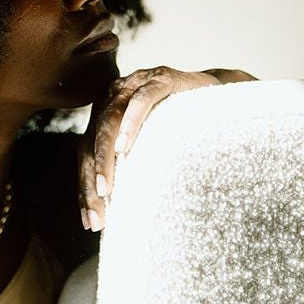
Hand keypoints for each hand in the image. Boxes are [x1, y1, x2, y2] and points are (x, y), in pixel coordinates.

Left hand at [77, 66, 256, 230]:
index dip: (85, 189)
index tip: (90, 224)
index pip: (85, 154)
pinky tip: (124, 147)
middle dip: (92, 180)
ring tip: (105, 189)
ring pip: (109, 121)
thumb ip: (128, 168)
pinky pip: (141, 100)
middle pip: (91, 141)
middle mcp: (113, 97)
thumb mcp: (148, 150)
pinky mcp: (161, 78)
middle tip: (97, 214)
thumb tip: (113, 214)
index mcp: (104, 115)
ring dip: (104, 157)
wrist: (219, 95)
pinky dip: (130, 123)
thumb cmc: (181, 127)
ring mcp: (136, 84)